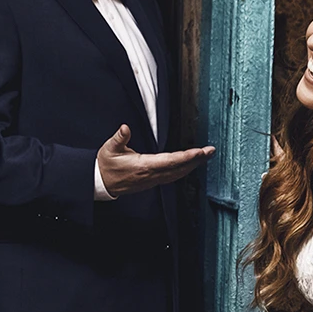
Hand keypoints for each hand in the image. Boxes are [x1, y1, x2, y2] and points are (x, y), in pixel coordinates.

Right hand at [97, 125, 213, 195]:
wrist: (101, 183)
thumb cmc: (106, 165)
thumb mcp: (109, 149)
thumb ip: (119, 138)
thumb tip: (125, 128)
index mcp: (144, 166)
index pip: (171, 161)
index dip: (187, 157)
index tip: (200, 151)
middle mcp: (152, 175)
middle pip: (180, 168)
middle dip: (197, 160)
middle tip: (211, 151)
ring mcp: (153, 180)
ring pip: (178, 174)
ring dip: (193, 165)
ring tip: (206, 156)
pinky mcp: (153, 182)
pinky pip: (173, 176)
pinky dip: (185, 170)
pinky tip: (191, 165)